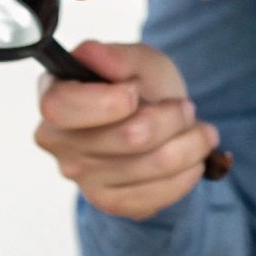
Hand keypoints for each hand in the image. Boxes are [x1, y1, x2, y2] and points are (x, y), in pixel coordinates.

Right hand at [33, 40, 220, 220]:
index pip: (63, 107)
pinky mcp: (108, 202)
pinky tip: (191, 160)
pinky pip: (158, 194)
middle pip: (128, 136)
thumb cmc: (141, 89)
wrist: (159, 126)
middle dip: (171, 118)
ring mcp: (81, 177)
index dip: (109, 101)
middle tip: (187, 109)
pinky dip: (186, 173)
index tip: (136, 90)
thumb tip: (90, 53)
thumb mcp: (138, 62)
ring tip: (202, 133)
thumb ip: (117, 57)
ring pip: (153, 164)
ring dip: (191, 146)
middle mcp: (58, 141)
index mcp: (54, 97)